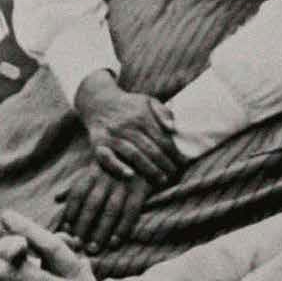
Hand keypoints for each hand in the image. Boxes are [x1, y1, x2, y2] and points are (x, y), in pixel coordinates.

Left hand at [55, 164, 149, 253]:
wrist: (149, 149)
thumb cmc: (118, 161)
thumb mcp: (97, 167)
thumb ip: (78, 183)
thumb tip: (57, 198)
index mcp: (95, 169)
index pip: (78, 192)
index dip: (70, 211)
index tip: (64, 229)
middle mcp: (108, 176)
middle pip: (92, 203)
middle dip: (83, 224)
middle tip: (76, 244)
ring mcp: (126, 182)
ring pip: (111, 209)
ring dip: (101, 230)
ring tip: (92, 248)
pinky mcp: (142, 187)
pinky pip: (131, 210)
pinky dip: (123, 227)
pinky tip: (115, 242)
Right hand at [75, 70, 182, 185]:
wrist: (99, 102)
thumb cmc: (130, 106)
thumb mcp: (148, 101)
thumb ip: (163, 112)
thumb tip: (173, 128)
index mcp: (141, 116)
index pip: (162, 138)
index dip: (174, 152)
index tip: (183, 162)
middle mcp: (126, 126)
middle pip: (150, 148)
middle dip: (165, 163)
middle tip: (173, 173)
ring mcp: (112, 136)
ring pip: (133, 154)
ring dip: (149, 169)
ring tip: (160, 179)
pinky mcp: (98, 144)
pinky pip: (107, 158)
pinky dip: (118, 167)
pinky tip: (130, 175)